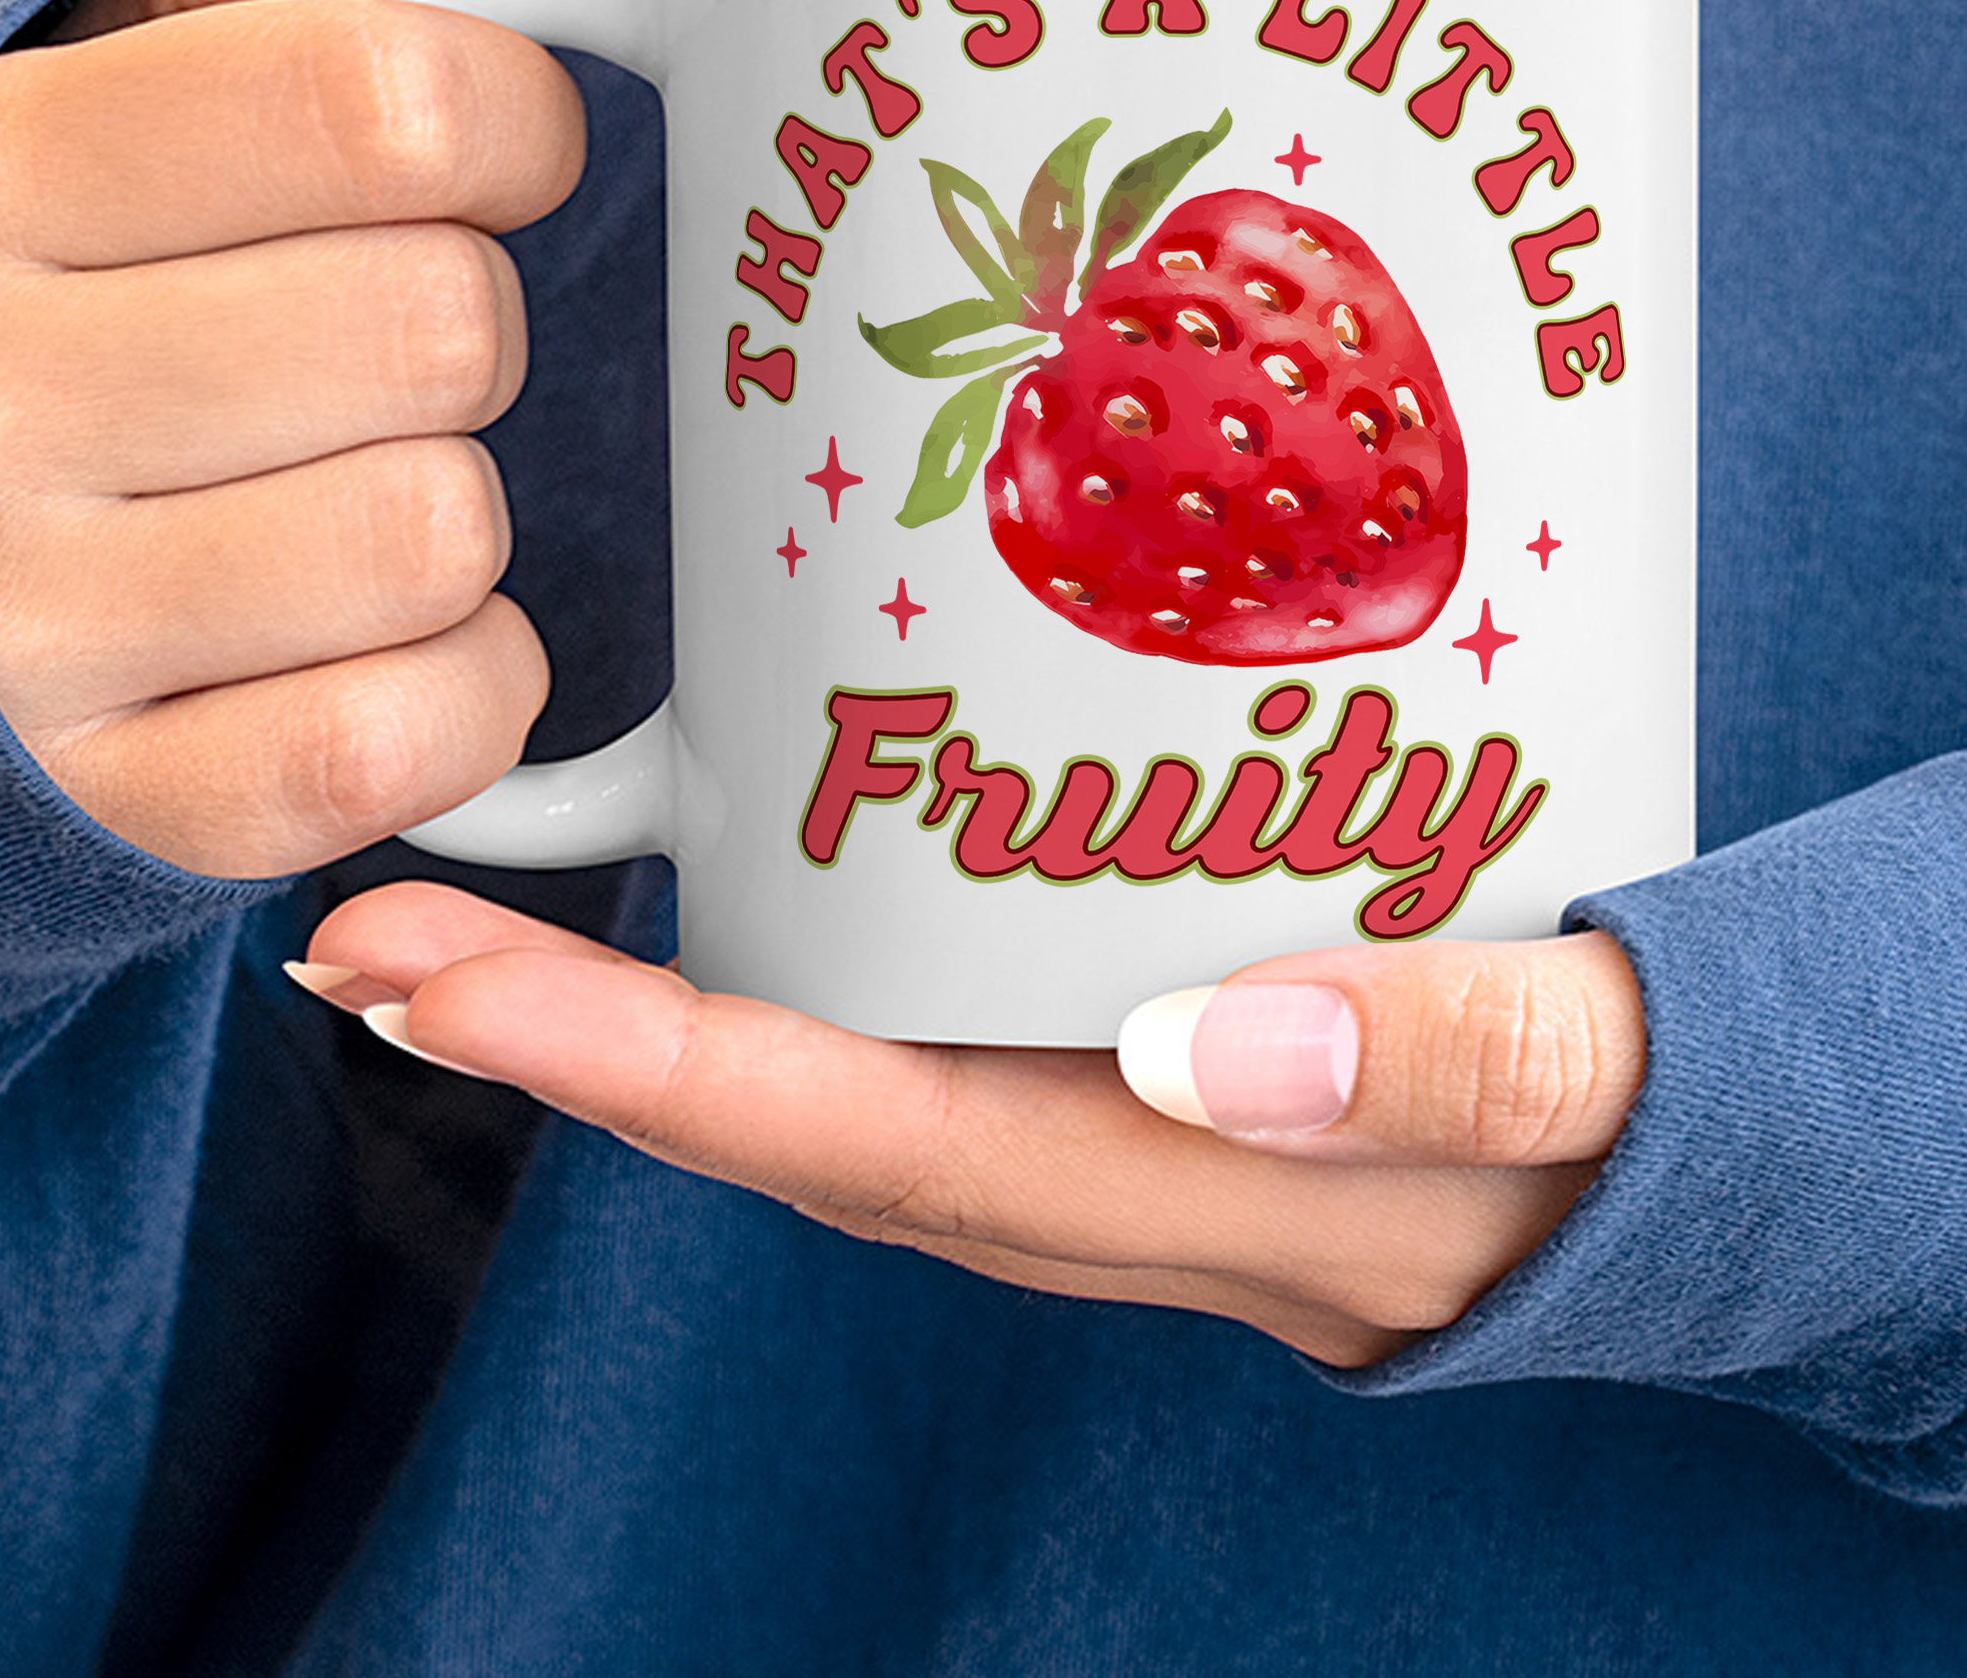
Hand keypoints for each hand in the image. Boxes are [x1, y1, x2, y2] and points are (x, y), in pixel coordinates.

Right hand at [0, 0, 583, 876]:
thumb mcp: (53, 95)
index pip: (376, 100)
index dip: (511, 116)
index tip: (490, 151)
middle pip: (440, 324)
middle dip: (464, 327)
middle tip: (369, 349)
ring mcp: (18, 636)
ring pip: (438, 534)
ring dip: (451, 515)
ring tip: (333, 499)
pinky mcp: (100, 815)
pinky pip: (407, 742)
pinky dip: (462, 691)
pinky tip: (376, 648)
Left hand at [297, 882, 1646, 1365]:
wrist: (1685, 1148)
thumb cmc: (1641, 1113)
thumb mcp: (1597, 1083)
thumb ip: (1439, 1064)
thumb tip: (1202, 1044)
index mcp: (1170, 1191)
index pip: (852, 1134)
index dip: (632, 1070)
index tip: (434, 990)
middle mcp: (1076, 1164)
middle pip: (772, 1107)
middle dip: (555, 1034)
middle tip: (359, 928)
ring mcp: (1070, 1107)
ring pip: (806, 1061)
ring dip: (617, 993)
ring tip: (449, 891)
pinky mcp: (1089, 1037)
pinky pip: (889, 1006)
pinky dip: (755, 948)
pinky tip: (683, 854)